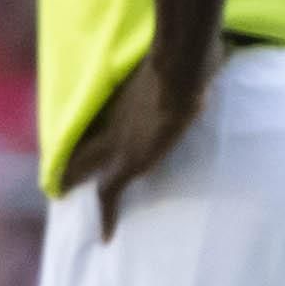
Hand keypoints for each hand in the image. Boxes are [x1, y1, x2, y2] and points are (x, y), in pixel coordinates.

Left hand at [57, 47, 213, 238]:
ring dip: (72, 181)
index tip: (92, 135)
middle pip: (80, 143)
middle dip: (69, 158)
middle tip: (58, 174)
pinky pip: (109, 194)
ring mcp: (116, 141)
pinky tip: (106, 236)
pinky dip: (107, 216)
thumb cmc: (188, 56)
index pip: (104, 116)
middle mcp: (113, 120)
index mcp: (125, 98)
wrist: (180, 68)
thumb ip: (197, 61)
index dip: (96, 129)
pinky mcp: (127, 162)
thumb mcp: (190, 60)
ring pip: (81, 166)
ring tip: (62, 196)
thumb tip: (226, 48)